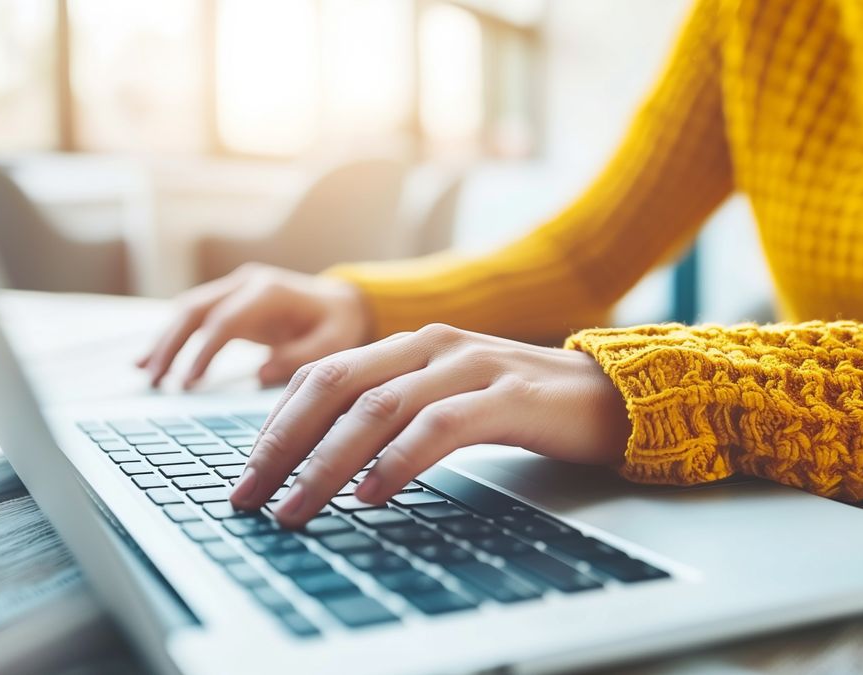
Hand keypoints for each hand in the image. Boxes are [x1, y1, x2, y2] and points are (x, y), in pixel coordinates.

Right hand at [136, 263, 370, 388]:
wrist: (341, 303)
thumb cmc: (339, 324)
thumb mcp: (334, 343)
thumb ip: (301, 357)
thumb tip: (261, 373)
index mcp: (269, 292)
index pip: (225, 321)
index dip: (204, 351)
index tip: (189, 382)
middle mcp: (246, 284)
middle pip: (195, 311)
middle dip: (171, 345)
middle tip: (157, 381)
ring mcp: (234, 289)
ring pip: (187, 311)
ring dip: (164, 342)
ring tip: (148, 375)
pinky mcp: (229, 301)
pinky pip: (192, 316)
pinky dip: (170, 336)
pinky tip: (149, 360)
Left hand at [229, 323, 631, 527]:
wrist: (613, 395)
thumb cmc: (525, 406)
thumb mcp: (449, 401)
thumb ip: (397, 414)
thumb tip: (329, 461)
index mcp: (411, 344)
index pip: (323, 374)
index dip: (277, 422)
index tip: (249, 472)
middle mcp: (433, 345)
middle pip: (335, 385)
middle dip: (283, 443)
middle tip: (250, 494)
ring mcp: (471, 366)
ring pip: (378, 408)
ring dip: (326, 464)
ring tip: (297, 507)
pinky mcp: (508, 395)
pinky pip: (439, 426)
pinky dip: (398, 462)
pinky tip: (371, 495)